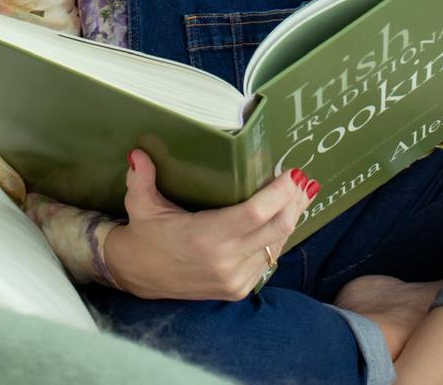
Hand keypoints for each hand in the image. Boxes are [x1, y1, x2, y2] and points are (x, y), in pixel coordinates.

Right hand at [102, 148, 317, 299]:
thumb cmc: (144, 235)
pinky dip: (278, 239)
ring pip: (277, 245)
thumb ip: (141, 178)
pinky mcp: (238, 290)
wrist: (139, 277)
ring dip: (291, 219)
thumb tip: (138, 153)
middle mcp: (224, 260)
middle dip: (296, 202)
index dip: (280, 193)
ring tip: (301, 195)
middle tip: (304, 180)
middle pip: (277, 228)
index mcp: (205, 237)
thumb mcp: (140, 205)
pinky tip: (282, 220)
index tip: (294, 173)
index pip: (256, 213)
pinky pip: (268, 261)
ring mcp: (234, 279)